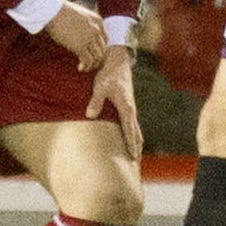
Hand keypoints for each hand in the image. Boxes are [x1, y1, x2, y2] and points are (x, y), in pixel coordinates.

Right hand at [47, 0, 107, 71]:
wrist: (54, 11)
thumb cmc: (60, 12)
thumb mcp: (78, 15)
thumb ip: (84, 24)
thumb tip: (79, 32)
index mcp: (98, 21)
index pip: (105, 39)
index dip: (100, 48)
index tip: (93, 54)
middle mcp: (96, 30)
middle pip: (103, 49)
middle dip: (98, 58)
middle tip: (90, 64)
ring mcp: (89, 39)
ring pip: (98, 57)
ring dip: (92, 64)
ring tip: (85, 68)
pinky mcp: (81, 46)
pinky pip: (87, 61)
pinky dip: (85, 67)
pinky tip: (79, 68)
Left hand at [85, 44, 143, 159]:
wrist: (118, 62)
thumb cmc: (108, 74)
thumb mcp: (99, 86)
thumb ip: (95, 102)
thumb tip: (89, 115)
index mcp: (126, 107)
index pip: (129, 130)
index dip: (130, 144)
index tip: (133, 157)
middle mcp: (131, 109)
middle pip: (136, 133)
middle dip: (136, 147)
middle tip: (136, 163)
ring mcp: (130, 108)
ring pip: (136, 129)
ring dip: (136, 142)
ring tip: (135, 156)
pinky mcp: (128, 105)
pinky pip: (132, 124)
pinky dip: (134, 134)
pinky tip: (131, 139)